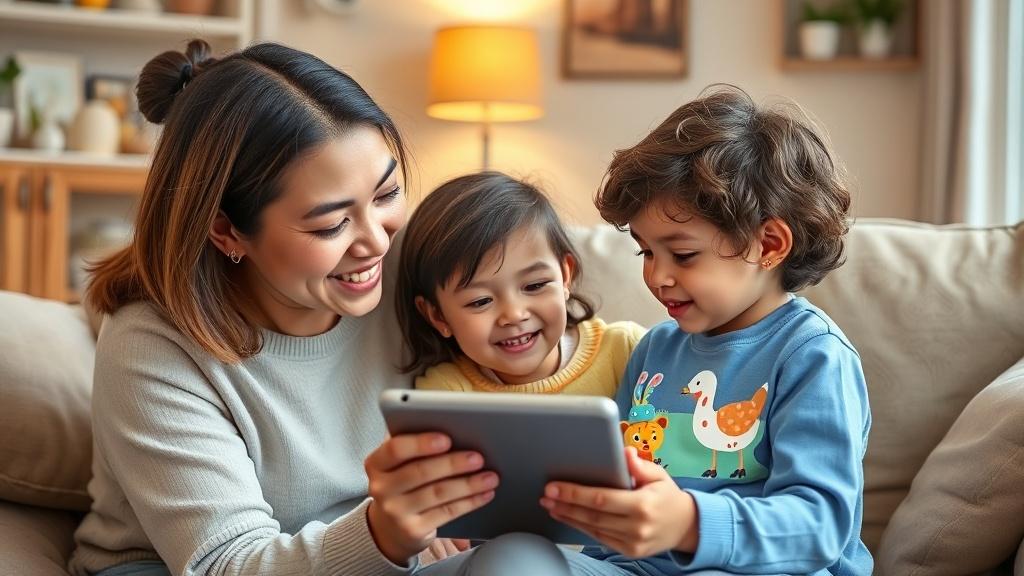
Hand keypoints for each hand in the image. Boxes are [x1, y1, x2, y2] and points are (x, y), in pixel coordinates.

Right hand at [364, 433, 497, 564]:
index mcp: (376, 463)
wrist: (389, 527)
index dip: (421, 443)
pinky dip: (469, 502)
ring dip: (468, 484)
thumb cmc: (402, 482)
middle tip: (478, 457)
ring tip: (490, 476)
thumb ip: (415, 445)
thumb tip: (454, 429)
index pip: (395, 449)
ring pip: (438, 493)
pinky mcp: (413, 530)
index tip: (446, 439)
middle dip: (453, 464)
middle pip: (420, 472)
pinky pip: (446, 513)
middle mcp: (381, 488)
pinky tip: (484, 494)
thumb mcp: (398, 463)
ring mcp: (395, 512)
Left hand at [540, 447, 697, 557]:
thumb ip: (639, 465)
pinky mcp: (629, 551)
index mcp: (643, 505)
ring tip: (550, 505)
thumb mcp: (658, 475)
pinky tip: (568, 516)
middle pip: (592, 516)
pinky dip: (581, 527)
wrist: (686, 526)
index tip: (554, 486)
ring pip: (593, 529)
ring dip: (569, 516)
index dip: (575, 493)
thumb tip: (624, 452)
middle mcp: (637, 527)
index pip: (601, 499)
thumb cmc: (668, 496)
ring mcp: (633, 543)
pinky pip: (600, 538)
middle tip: (545, 495)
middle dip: (565, 504)